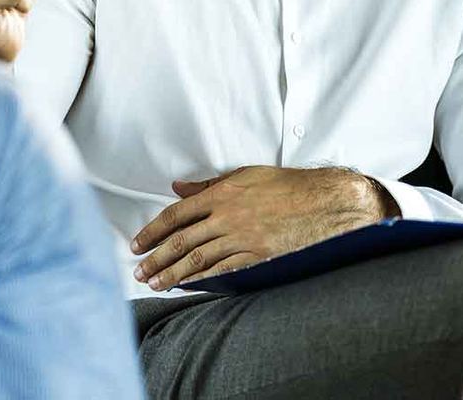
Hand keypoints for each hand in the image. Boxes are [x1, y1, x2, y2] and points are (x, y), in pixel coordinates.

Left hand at [131, 166, 397, 291]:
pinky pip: (224, 272)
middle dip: (156, 258)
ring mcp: (242, 239)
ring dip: (173, 274)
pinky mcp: (258, 257)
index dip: (152, 231)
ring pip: (198, 260)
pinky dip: (202, 281)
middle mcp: (226, 216)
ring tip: (155, 284)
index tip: (137, 244)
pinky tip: (188, 287)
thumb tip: (177, 187)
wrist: (325, 202)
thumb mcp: (244, 175)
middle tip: (139, 270)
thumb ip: (207, 184)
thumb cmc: (285, 185)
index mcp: (220, 193)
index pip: (175, 215)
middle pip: (181, 241)